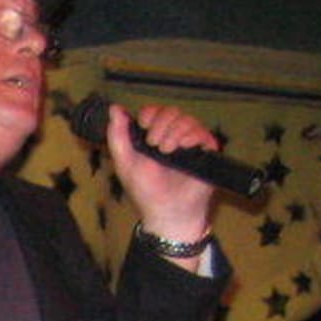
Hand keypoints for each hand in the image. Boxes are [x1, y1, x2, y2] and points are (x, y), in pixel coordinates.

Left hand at [106, 101, 216, 246]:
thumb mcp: (125, 162)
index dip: (149, 114)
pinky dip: (190, 137)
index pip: (155, 111)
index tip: (143, 127)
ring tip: (166, 152)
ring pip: (187, 119)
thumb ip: (118, 136)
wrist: (167, 210)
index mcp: (153, 137)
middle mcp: (172, 137)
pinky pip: (202, 131)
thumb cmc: (146, 190)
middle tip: (154, 145)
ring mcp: (190, 143)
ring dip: (173, 133)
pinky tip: (182, 149)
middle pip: (171, 111)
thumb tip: (114, 109)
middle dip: (160, 125)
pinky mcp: (206, 150)